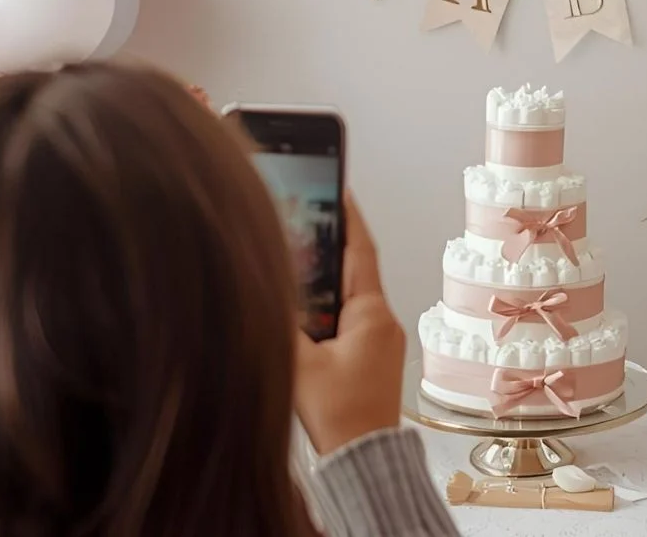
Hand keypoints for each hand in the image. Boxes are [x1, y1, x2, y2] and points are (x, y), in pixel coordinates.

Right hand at [293, 194, 406, 455]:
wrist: (364, 460)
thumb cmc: (342, 418)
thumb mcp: (300, 364)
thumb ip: (282, 322)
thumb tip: (264, 292)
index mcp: (372, 314)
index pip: (360, 250)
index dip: (348, 216)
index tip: (339, 187)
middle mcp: (382, 322)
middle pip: (355, 269)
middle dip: (332, 245)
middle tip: (311, 217)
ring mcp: (380, 340)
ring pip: (351, 295)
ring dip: (328, 279)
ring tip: (301, 259)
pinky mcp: (372, 358)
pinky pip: (351, 318)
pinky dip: (330, 307)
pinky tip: (306, 310)